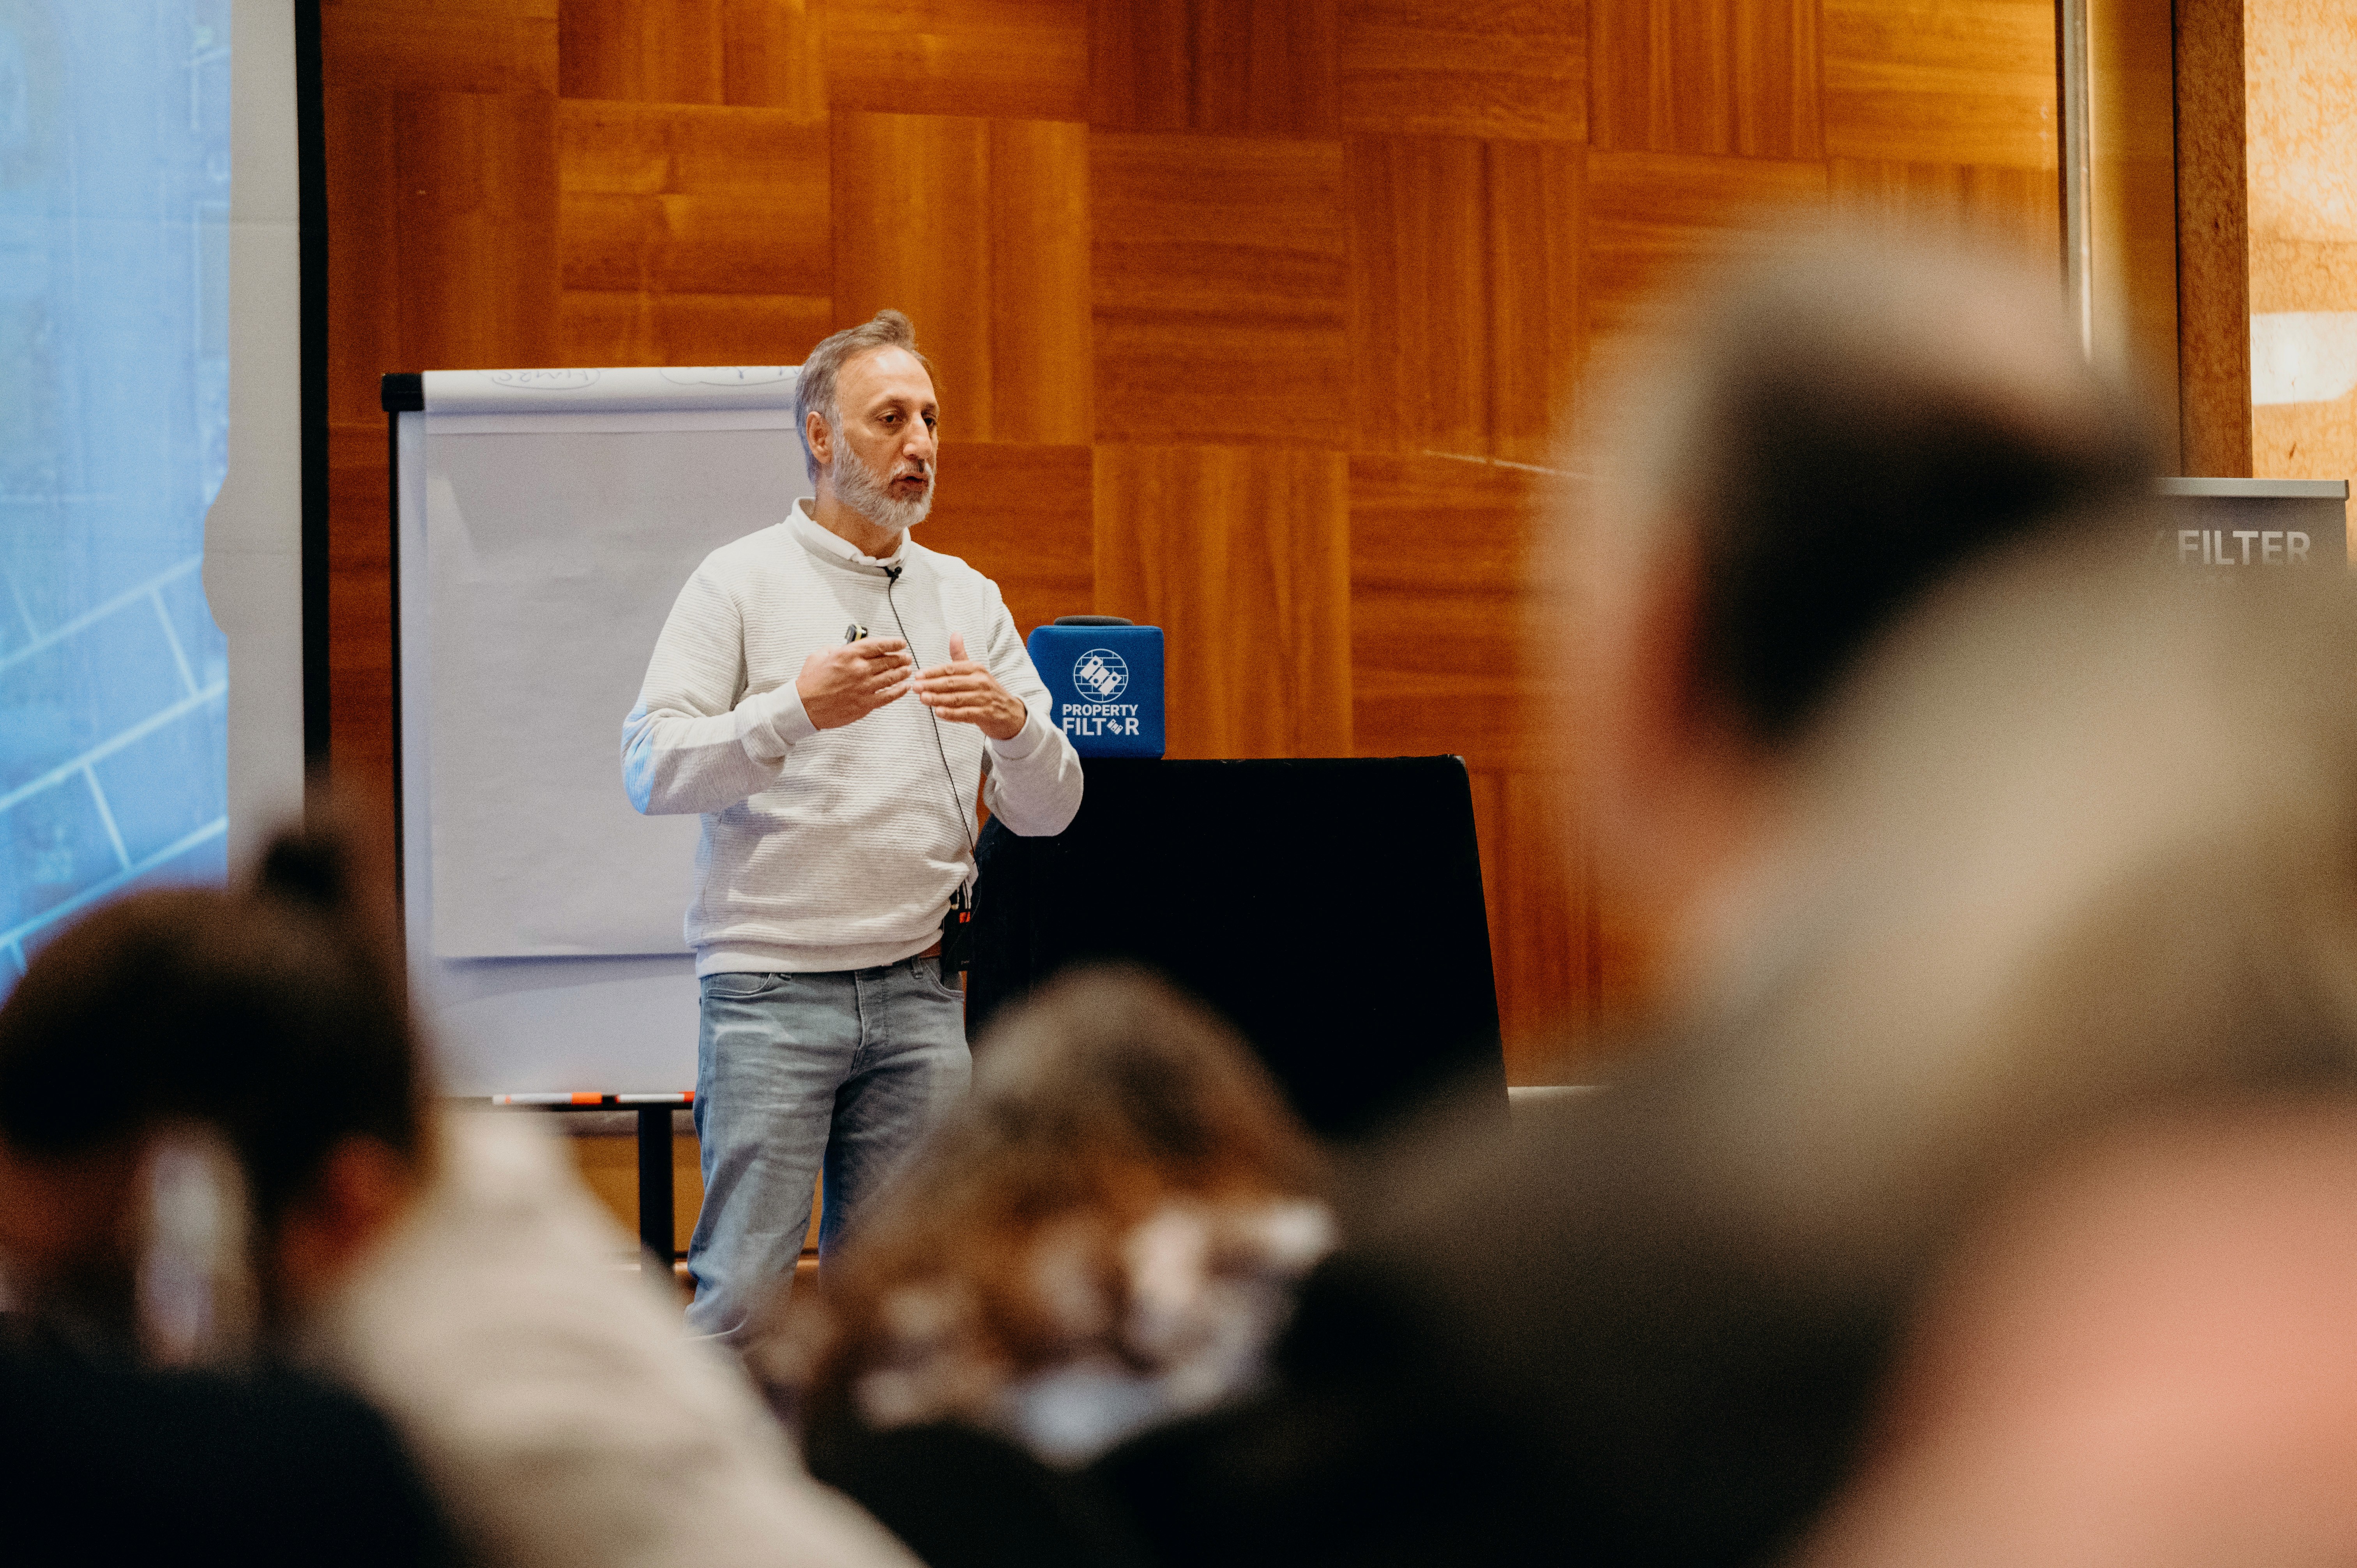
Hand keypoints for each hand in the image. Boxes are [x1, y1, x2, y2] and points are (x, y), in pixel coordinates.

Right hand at [795, 637, 912, 728]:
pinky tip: (904, 688)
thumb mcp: (820, 655)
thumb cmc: (810, 682)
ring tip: (907, 670)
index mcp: (848, 655)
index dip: (894, 643)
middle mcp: (859, 669)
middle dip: (901, 658)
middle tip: (906, 657)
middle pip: (888, 661)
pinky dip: (899, 691)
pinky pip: (889, 696)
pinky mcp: (865, 704)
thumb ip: (837, 648)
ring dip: (902, 673)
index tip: (901, 643)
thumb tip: (849, 646)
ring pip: (892, 677)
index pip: (878, 645)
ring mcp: (864, 687)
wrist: (804, 706)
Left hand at [915, 634, 1027, 740]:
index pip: (951, 669)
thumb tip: (954, 634)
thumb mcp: (975, 671)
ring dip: (938, 699)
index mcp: (976, 669)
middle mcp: (981, 682)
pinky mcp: (986, 714)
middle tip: (915, 687)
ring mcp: (984, 699)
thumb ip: (960, 655)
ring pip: (957, 698)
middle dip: (932, 684)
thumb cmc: (987, 691)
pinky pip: (965, 714)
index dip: (933, 672)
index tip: (918, 675)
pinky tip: (938, 713)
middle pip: (952, 683)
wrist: (1011, 713)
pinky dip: (951, 714)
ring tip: (922, 698)